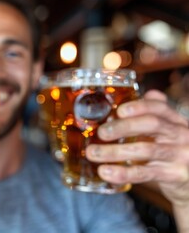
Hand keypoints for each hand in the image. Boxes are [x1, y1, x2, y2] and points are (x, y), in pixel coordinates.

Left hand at [86, 90, 188, 205]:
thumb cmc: (171, 152)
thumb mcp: (166, 132)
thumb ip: (153, 115)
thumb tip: (136, 97)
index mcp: (175, 121)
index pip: (159, 107)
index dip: (139, 106)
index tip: (119, 110)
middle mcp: (181, 135)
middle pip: (152, 124)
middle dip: (123, 127)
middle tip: (101, 132)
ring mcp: (180, 155)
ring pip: (145, 150)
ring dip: (114, 151)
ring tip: (93, 153)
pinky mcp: (174, 175)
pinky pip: (144, 173)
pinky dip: (122, 173)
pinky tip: (105, 172)